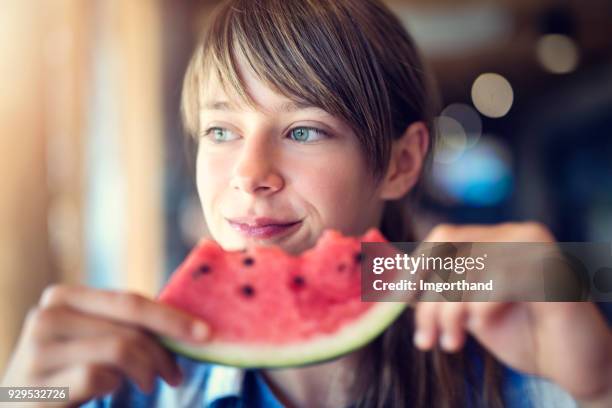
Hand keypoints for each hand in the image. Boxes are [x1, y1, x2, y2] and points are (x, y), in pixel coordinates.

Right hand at [0, 285, 209, 406]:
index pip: (130, 301)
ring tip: (150, 384)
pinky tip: (111, 389)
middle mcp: (46, 316)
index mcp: (63, 296)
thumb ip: (125, 324)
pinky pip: (97, 376)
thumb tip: (189, 323)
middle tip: (177, 374)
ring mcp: (36, 350)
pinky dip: (114, 385)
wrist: (18, 407)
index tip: (206, 332)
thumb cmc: (66, 370)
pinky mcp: (35, 385)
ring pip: (119, 350)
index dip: (171, 317)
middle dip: (163, 351)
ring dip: (146, 371)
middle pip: (129, 327)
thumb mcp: (92, 338)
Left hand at [413, 222, 611, 404]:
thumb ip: (438, 289)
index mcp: (499, 237)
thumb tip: (391, 279)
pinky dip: (478, 309)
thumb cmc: (521, 333)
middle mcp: (518, 235)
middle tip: (424, 337)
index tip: (396, 299)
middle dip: (428, 299)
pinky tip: (478, 329)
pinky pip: (496, 284)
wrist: (573, 364)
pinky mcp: (553, 275)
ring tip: (450, 342)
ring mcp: (538, 251)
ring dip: (448, 313)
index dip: (415, 266)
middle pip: (450, 251)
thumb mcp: (468, 308)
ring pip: (468, 270)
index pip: (444, 236)